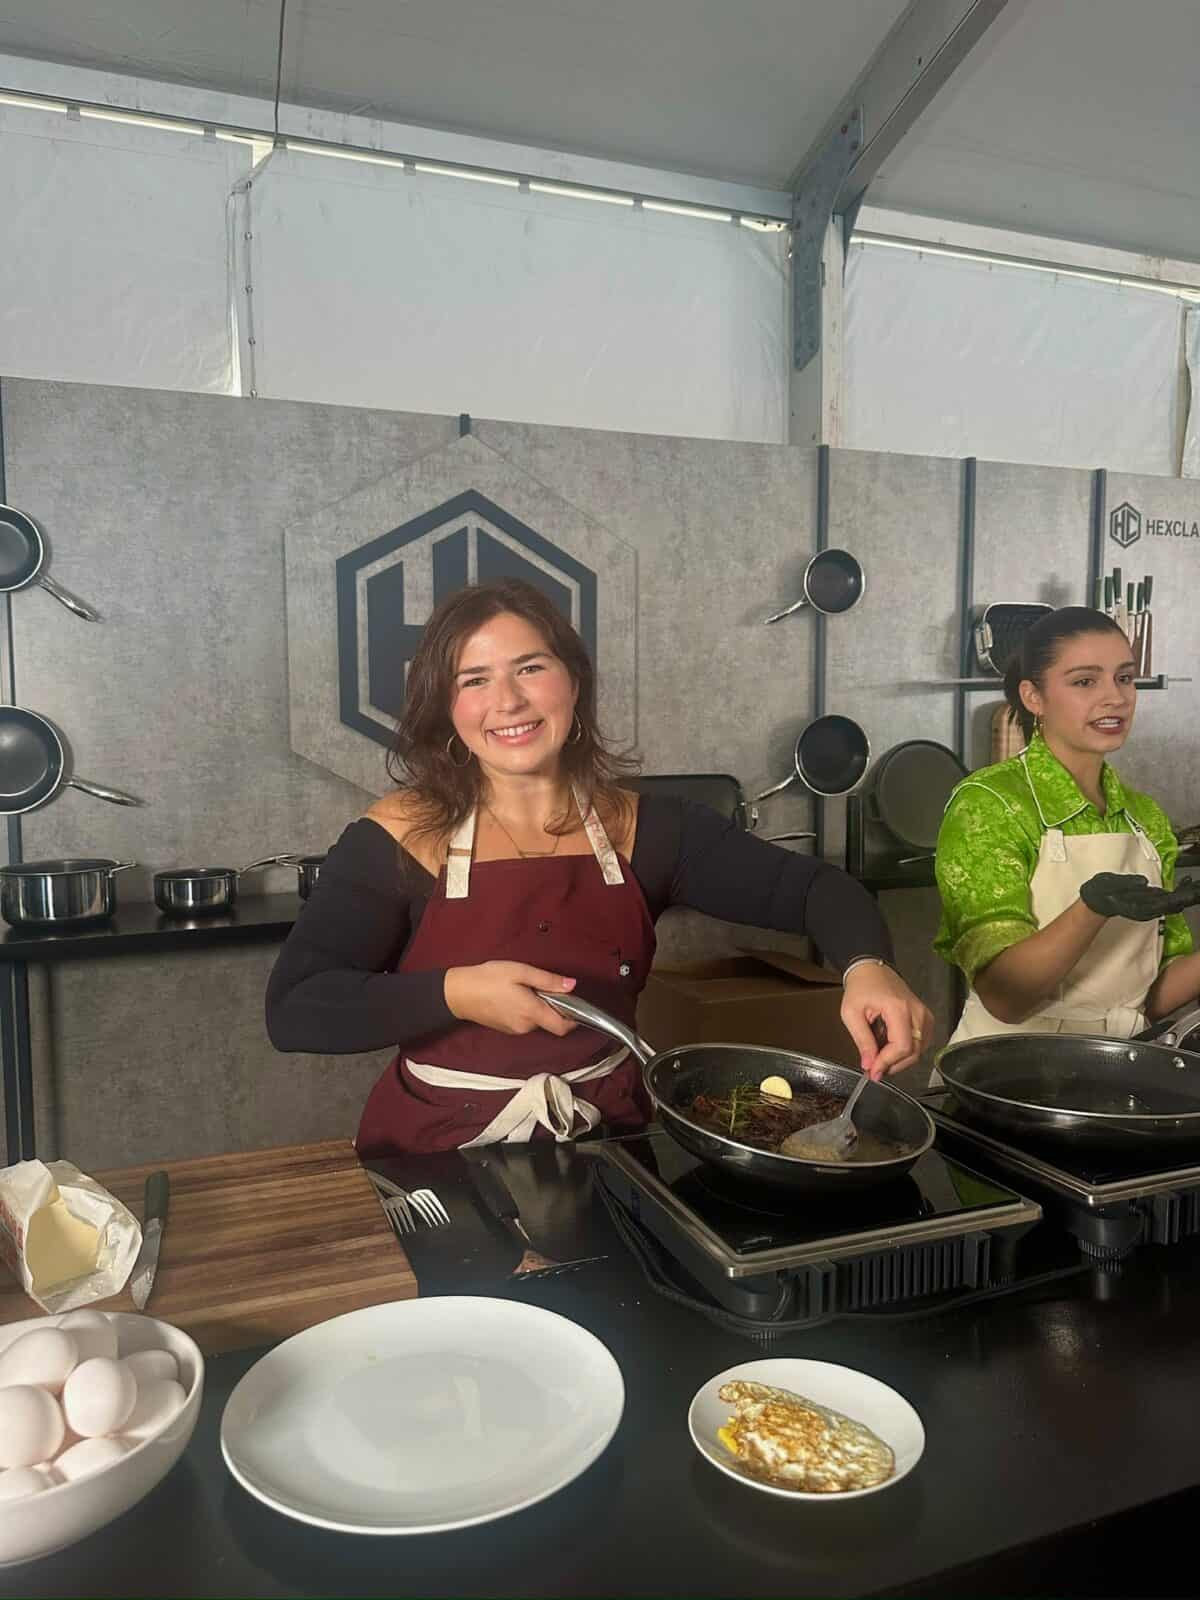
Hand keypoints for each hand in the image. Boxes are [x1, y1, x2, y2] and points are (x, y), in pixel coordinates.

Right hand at [444, 962, 578, 1035]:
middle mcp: (525, 1026)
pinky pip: (525, 1021)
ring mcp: (515, 1030)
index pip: (563, 1027)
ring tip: (524, 988)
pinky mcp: (506, 1028)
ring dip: (539, 1007)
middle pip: (551, 1022)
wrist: (457, 993)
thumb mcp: (520, 971)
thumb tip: (572, 985)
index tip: (573, 1002)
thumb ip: (548, 980)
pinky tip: (514, 995)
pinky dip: (527, 1010)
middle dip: (553, 1006)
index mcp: (531, 1013)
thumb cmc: (487, 979)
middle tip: (542, 985)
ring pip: (538, 1021)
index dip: (574, 1018)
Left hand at [840, 962, 933, 1078]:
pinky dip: (906, 1051)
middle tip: (874, 1068)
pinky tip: (890, 1048)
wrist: (872, 970)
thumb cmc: (861, 988)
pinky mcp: (926, 1019)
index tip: (873, 1072)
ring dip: (899, 1060)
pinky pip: (921, 1044)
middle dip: (893, 1065)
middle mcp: (917, 1012)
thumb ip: (862, 1041)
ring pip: (919, 1051)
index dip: (887, 1063)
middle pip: (913, 1052)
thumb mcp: (851, 1014)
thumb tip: (869, 1065)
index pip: (902, 1046)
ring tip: (879, 1056)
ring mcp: (924, 1015)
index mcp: (898, 1008)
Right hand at [1079, 873, 1199, 920]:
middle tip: (1197, 888)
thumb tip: (1144, 882)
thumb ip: (1126, 883)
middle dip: (1185, 897)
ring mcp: (1149, 907)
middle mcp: (1146, 910)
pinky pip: (1166, 900)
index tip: (1190, 893)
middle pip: (1171, 904)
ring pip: (1171, 903)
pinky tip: (1183, 885)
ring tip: (1193, 885)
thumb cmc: (1100, 892)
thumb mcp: (1108, 883)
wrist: (1095, 901)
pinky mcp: (1149, 903)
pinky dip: (1177, 893)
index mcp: (1138, 906)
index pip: (1163, 903)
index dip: (1178, 898)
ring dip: (1183, 895)